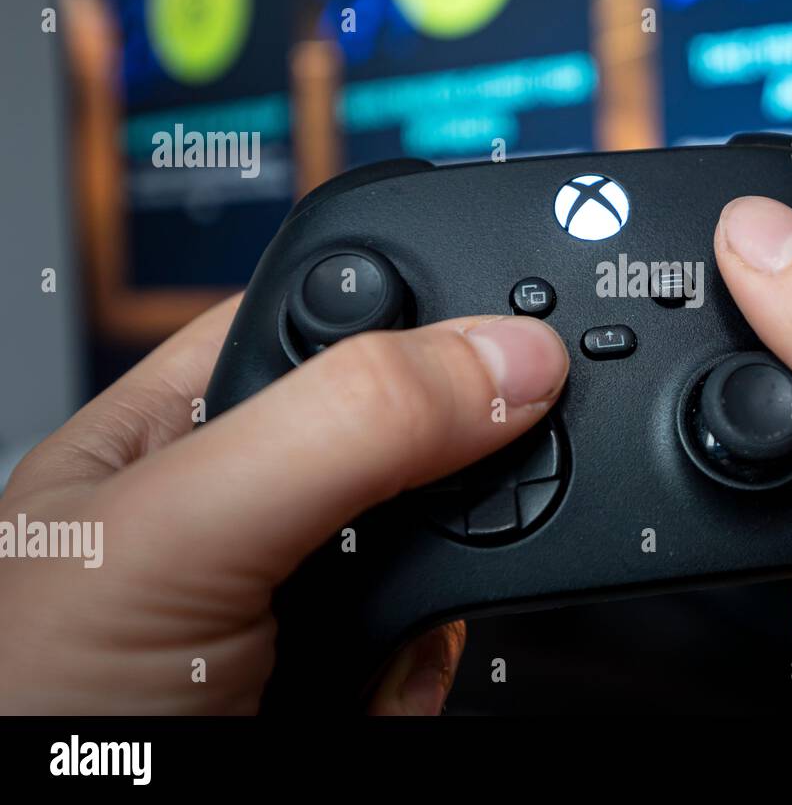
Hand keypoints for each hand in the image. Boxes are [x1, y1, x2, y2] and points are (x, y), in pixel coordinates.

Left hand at [0, 298, 568, 713]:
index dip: (427, 312)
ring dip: (440, 598)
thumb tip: (509, 360)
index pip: (337, 310)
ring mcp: (303, 588)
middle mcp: (252, 492)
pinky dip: (423, 674)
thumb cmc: (29, 709)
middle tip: (418, 533)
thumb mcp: (178, 532)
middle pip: (419, 428)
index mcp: (188, 415)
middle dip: (445, 486)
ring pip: (451, 541)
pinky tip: (358, 694)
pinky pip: (442, 641)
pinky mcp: (344, 666)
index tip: (516, 354)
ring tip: (366, 641)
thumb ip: (341, 424)